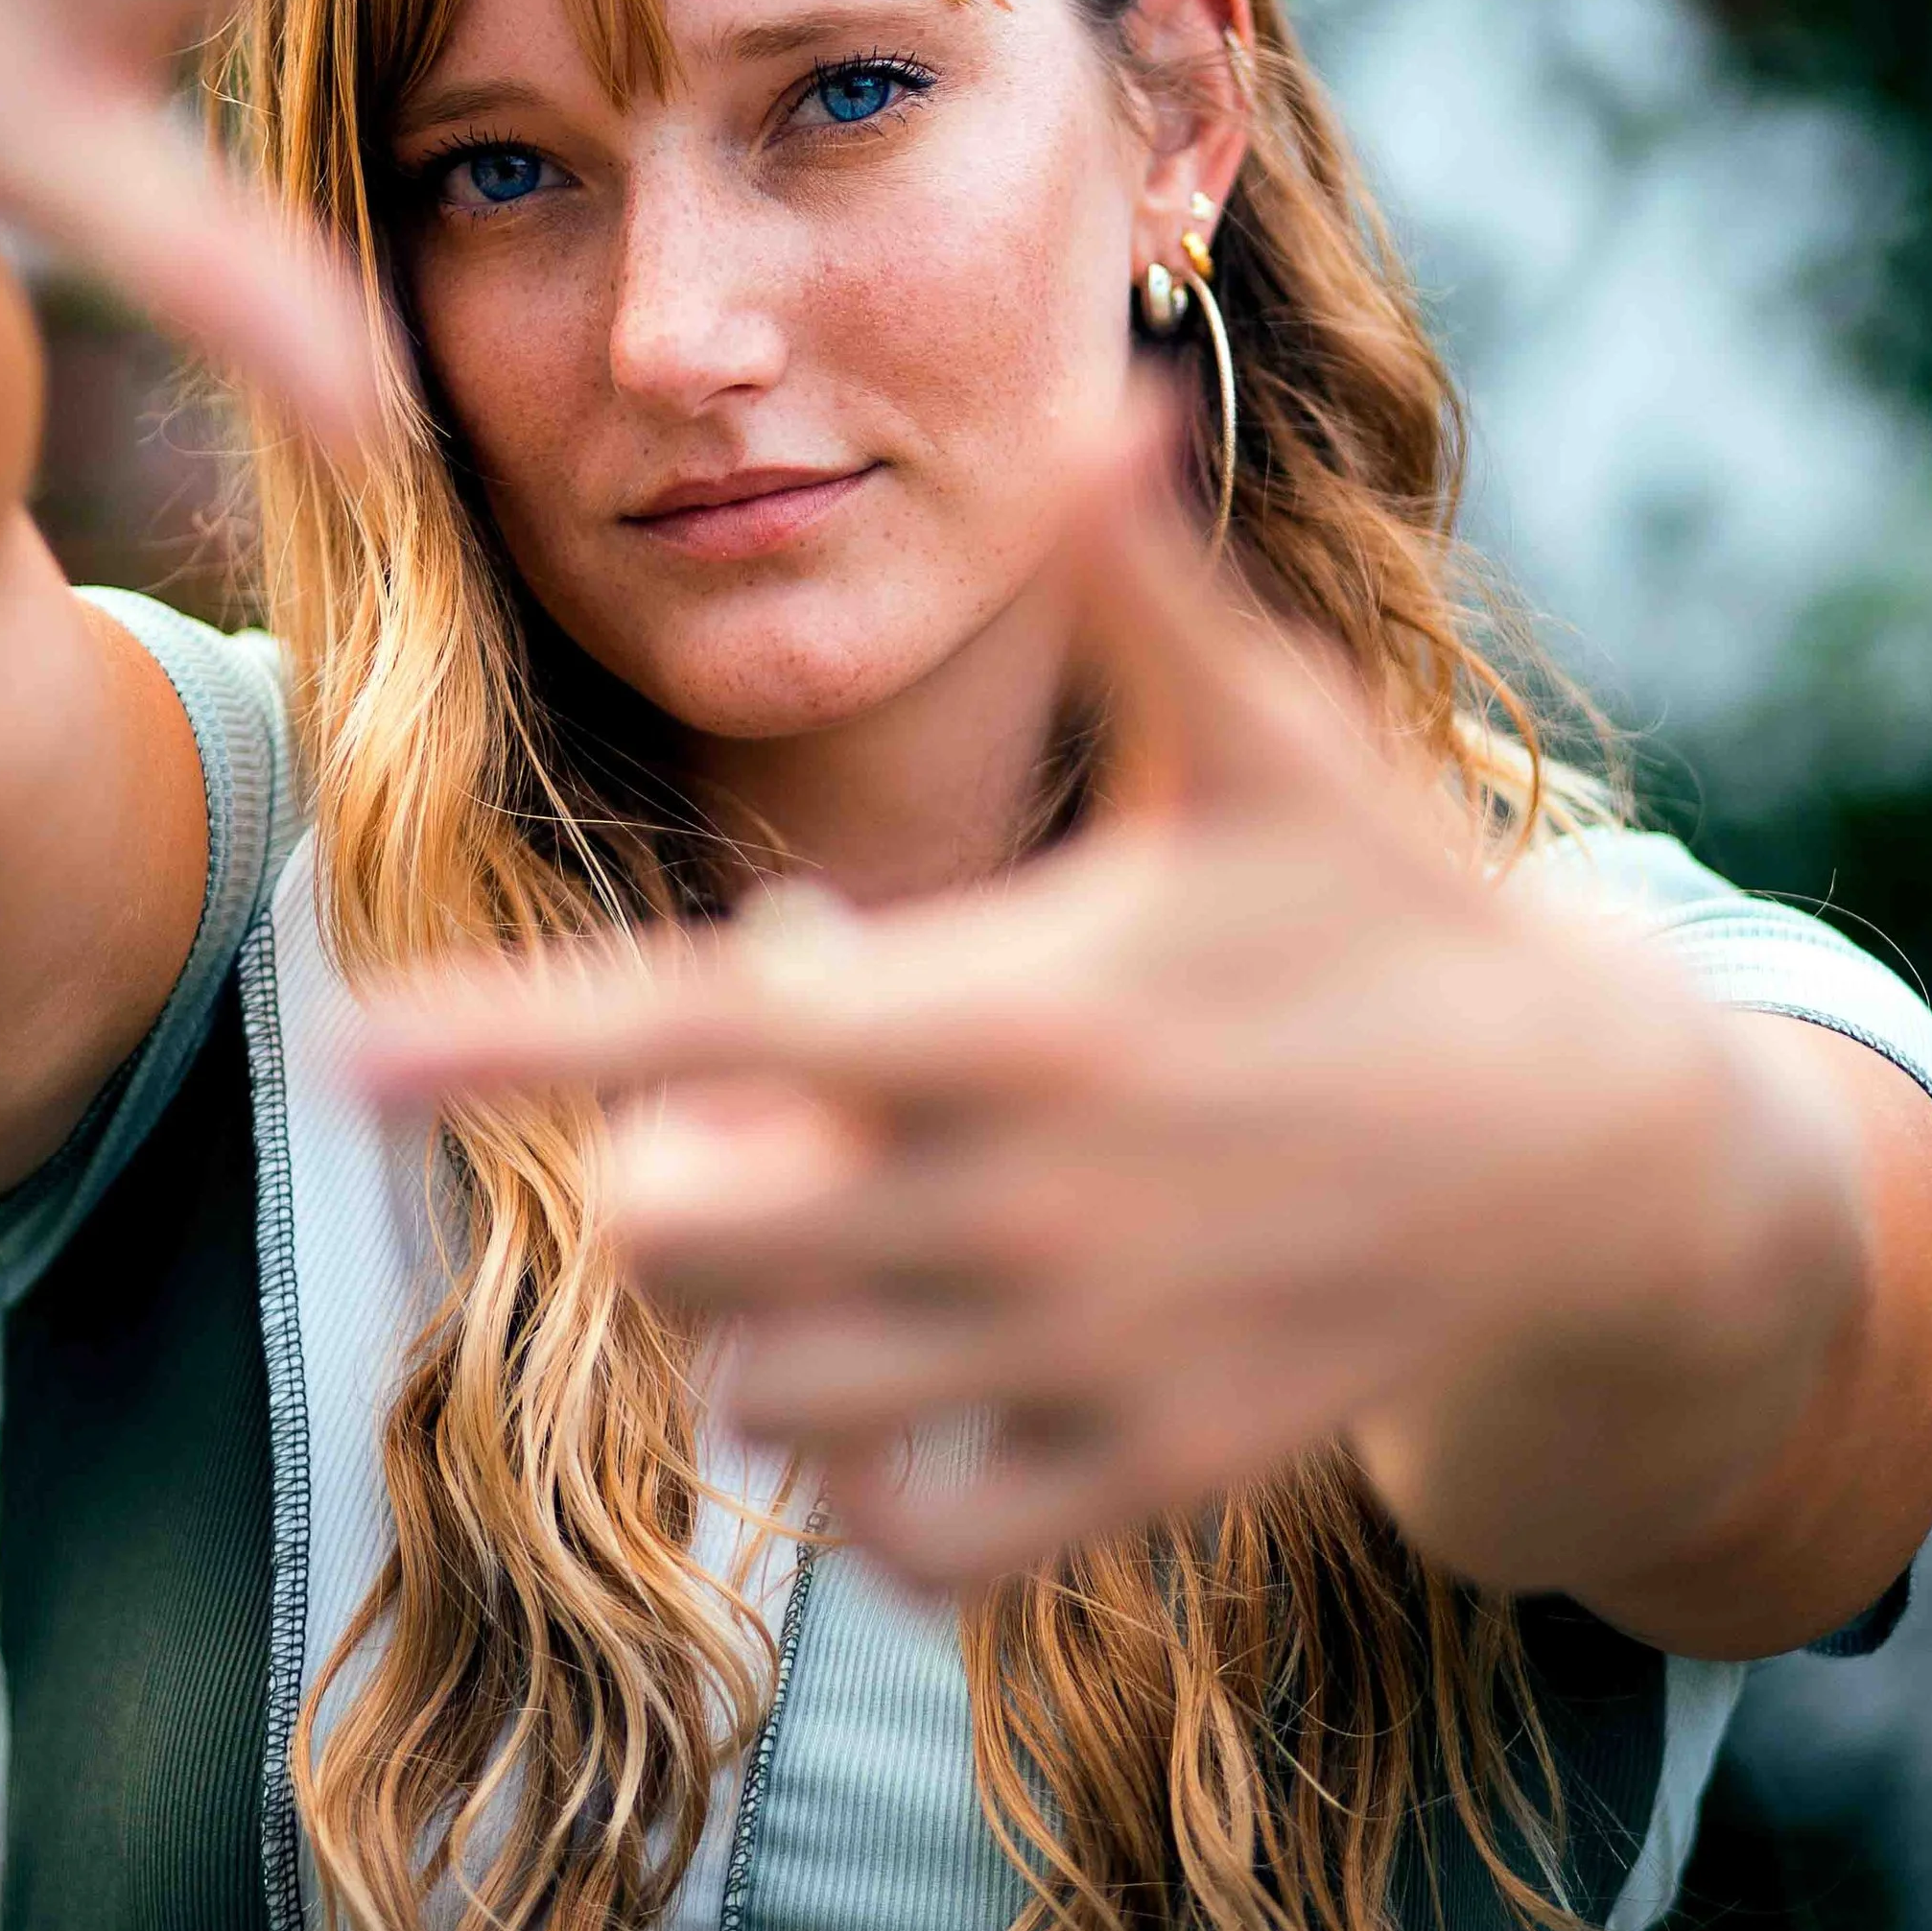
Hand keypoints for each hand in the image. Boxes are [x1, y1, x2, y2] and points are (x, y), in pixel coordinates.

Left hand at [353, 424, 1855, 1592]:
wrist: (1585, 1154)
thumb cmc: (1391, 912)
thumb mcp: (1274, 742)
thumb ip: (1143, 589)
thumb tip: (1083, 395)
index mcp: (1013, 1003)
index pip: (696, 1024)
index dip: (504, 1036)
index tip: (346, 1053)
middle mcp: (1016, 1197)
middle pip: (677, 1232)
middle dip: (651, 1168)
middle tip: (746, 1110)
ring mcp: (1074, 1355)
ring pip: (762, 1395)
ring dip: (745, 1313)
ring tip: (845, 1219)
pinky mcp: (1139, 1476)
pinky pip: (903, 1535)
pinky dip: (857, 1477)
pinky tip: (899, 1374)